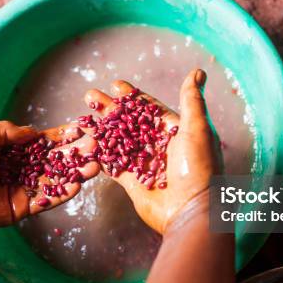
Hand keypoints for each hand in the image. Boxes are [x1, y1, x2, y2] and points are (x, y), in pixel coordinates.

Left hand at [0, 121, 98, 230]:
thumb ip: (7, 131)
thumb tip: (35, 132)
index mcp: (13, 150)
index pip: (44, 142)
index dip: (63, 136)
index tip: (83, 129)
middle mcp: (22, 169)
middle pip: (56, 160)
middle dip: (76, 153)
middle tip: (97, 146)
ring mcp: (23, 189)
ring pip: (55, 180)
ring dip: (76, 173)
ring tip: (95, 166)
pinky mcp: (21, 208)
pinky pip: (46, 200)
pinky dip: (61, 194)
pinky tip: (77, 185)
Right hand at [84, 69, 221, 233]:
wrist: (192, 211)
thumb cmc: (199, 168)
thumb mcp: (198, 129)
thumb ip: (192, 100)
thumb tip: (198, 71)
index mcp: (175, 131)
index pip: (149, 108)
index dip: (133, 96)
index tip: (115, 84)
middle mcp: (159, 145)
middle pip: (129, 122)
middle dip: (110, 109)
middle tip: (89, 96)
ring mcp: (144, 163)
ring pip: (118, 141)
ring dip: (101, 128)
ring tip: (83, 117)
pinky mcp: (133, 182)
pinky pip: (113, 164)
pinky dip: (100, 154)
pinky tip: (85, 143)